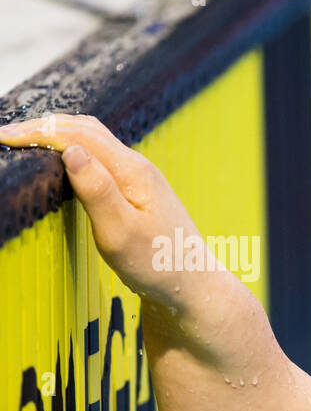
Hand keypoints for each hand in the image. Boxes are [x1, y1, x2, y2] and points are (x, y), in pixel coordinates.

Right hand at [0, 114, 202, 301]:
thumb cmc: (159, 265)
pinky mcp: (136, 190)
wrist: (193, 284)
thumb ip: (97, 190)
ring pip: (93, 139)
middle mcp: (137, 166)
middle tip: (6, 134)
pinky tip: (58, 158)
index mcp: (133, 171)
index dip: (38, 131)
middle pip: (85, 128)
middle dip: (43, 126)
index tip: (2, 136)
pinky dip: (72, 148)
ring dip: (58, 133)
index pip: (78, 135)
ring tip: (24, 138)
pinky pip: (99, 156)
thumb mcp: (122, 233)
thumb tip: (71, 150)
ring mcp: (139, 177)